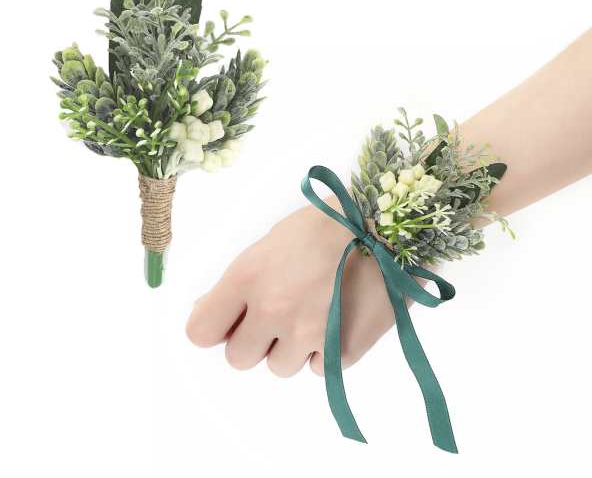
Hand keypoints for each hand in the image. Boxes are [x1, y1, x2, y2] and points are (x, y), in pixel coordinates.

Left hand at [186, 197, 396, 376]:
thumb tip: (207, 309)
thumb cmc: (325, 225)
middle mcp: (273, 310)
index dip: (214, 327)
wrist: (386, 227)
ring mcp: (309, 335)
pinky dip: (324, 352)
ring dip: (290, 348)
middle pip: (238, 358)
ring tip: (315, 313)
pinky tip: (338, 320)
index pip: (200, 331)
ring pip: (279, 367)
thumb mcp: (272, 243)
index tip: (229, 320)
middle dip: (254, 339)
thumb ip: (240, 282)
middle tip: (278, 315)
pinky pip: (317, 369)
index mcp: (248, 278)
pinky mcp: (342, 351)